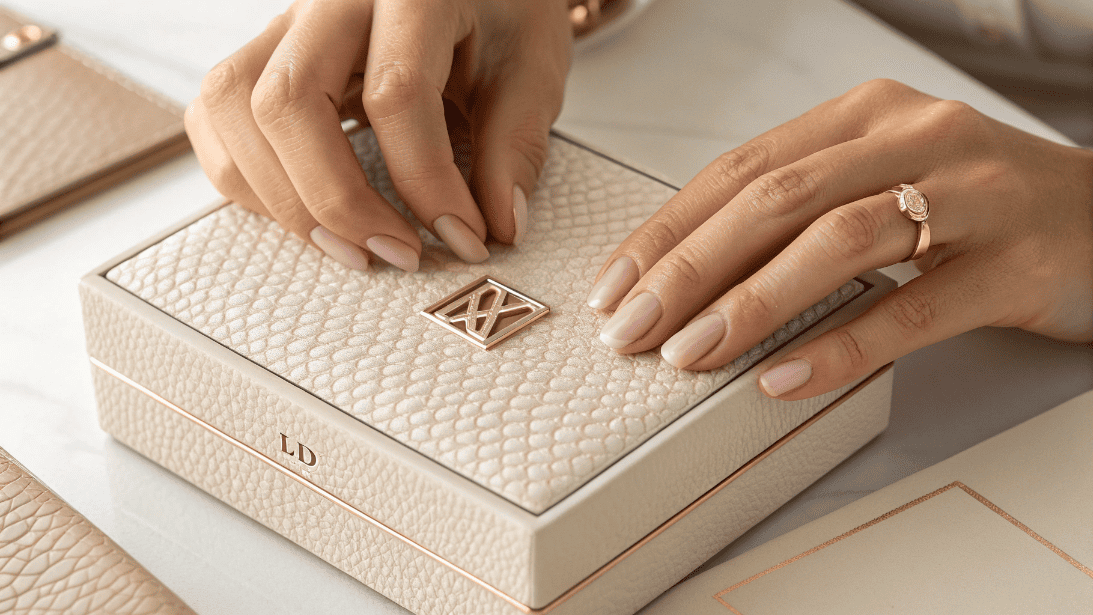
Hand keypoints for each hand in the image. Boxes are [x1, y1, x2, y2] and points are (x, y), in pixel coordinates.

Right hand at [185, 0, 571, 271]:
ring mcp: (285, 25)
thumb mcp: (532, 69)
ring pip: (232, 107)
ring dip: (284, 199)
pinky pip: (215, 117)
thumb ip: (514, 146)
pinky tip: (307, 212)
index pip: (396, 93)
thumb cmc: (501, 14)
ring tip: (352, 249)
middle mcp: (331, 0)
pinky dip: (247, 180)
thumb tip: (497, 225)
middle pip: (287, 101)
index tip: (462, 237)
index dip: (427, 181)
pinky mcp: (263, 55)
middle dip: (337, 200)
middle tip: (397, 254)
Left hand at [586, 79, 1092, 399]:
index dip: (668, 230)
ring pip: (837, 241)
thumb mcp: (881, 181)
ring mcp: (970, 195)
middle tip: (631, 329)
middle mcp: (914, 138)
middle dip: (688, 268)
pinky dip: (840, 345)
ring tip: (689, 355)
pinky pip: (913, 307)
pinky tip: (781, 380)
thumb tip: (694, 274)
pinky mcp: (1014, 261)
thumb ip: (801, 210)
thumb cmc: (976, 206)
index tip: (615, 286)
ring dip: (750, 303)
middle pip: (774, 199)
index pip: (740, 169)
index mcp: (865, 115)